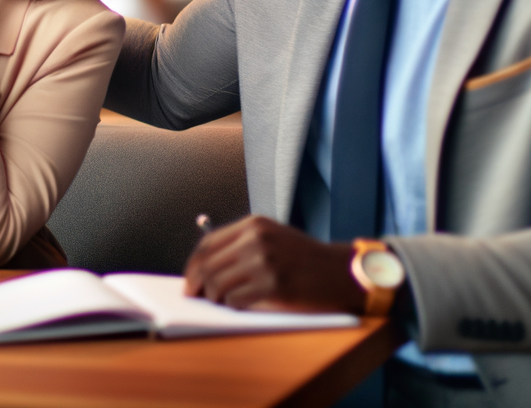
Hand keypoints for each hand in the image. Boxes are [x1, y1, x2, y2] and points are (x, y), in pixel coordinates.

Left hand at [183, 215, 364, 313]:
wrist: (341, 272)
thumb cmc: (306, 259)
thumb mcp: (272, 237)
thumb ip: (241, 246)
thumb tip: (204, 270)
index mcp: (253, 225)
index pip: (206, 244)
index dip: (192, 266)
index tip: (189, 281)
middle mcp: (256, 240)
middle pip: (207, 265)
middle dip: (198, 285)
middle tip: (198, 297)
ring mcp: (264, 262)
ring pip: (218, 285)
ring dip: (216, 298)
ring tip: (224, 301)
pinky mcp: (273, 286)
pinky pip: (236, 300)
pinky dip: (233, 306)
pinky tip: (242, 305)